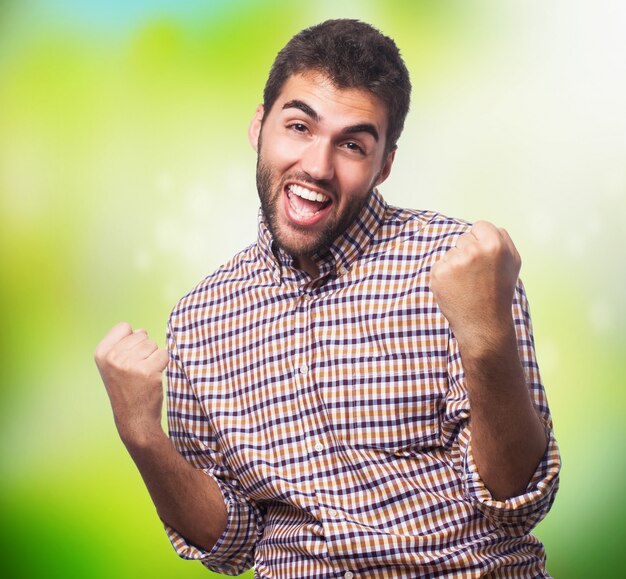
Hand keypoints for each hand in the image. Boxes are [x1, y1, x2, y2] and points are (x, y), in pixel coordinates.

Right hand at [94, 322, 168, 444]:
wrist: (134, 418)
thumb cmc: (127, 389)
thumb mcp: (113, 365)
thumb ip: (123, 344)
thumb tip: (141, 330)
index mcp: (101, 353)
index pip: (124, 327)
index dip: (131, 339)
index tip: (127, 358)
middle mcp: (113, 358)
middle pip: (141, 334)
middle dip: (144, 350)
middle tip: (136, 371)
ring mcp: (130, 364)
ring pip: (153, 344)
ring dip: (153, 357)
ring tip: (143, 375)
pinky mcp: (147, 371)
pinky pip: (164, 354)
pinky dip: (162, 364)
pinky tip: (152, 378)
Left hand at [429, 221, 520, 350]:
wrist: (483, 324)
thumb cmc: (499, 293)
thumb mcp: (513, 263)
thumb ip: (504, 240)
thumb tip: (490, 227)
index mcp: (495, 245)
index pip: (480, 226)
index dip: (482, 240)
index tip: (484, 257)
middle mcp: (474, 251)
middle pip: (463, 238)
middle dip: (468, 252)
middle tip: (477, 275)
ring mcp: (454, 263)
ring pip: (450, 252)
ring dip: (456, 265)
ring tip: (467, 284)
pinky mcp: (438, 274)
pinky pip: (439, 265)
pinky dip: (444, 276)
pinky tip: (456, 289)